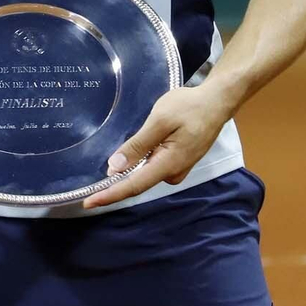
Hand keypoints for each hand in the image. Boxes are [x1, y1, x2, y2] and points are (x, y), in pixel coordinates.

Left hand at [81, 84, 236, 208]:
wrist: (217, 101)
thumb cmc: (189, 107)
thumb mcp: (159, 121)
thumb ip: (138, 145)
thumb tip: (115, 168)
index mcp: (168, 164)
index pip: (134, 186)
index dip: (110, 195)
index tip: (89, 203)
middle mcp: (173, 172)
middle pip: (138, 182)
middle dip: (116, 183)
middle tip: (91, 187)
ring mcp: (178, 168)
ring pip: (145, 172)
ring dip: (129, 169)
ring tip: (118, 160)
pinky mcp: (178, 161)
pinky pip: (153, 165)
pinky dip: (140, 162)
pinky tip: (134, 153)